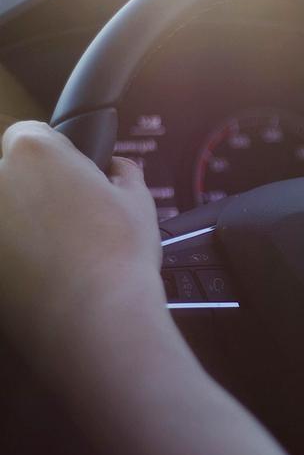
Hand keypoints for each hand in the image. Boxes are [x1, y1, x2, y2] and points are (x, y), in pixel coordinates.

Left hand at [0, 121, 162, 359]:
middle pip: (8, 172)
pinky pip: (3, 250)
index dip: (57, 152)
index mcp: (34, 152)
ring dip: (21, 222)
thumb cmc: (118, 256)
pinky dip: (14, 257)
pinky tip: (45, 274)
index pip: (31, 132)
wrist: (93, 322)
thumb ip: (123, 174)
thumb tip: (118, 169)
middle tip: (71, 214)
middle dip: (33, 187)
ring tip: (60, 250)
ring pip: (4, 213)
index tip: (76, 174)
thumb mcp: (139, 202)